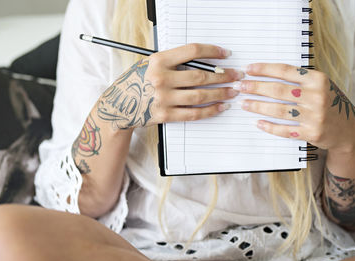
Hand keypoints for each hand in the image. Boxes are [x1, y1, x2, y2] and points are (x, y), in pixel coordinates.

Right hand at [96, 43, 243, 129]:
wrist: (118, 106)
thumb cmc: (135, 82)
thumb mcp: (150, 64)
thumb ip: (173, 62)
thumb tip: (205, 63)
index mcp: (158, 61)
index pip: (192, 51)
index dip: (212, 52)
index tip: (226, 54)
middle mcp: (161, 79)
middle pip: (200, 76)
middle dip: (223, 76)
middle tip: (236, 76)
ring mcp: (163, 99)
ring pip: (200, 96)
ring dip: (220, 94)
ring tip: (232, 92)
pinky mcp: (164, 115)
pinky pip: (193, 114)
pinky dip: (209, 111)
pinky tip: (220, 107)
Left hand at [234, 63, 354, 151]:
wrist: (347, 128)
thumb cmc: (327, 102)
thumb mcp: (319, 85)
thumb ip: (298, 79)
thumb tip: (265, 73)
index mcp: (317, 79)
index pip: (285, 71)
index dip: (264, 69)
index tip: (248, 69)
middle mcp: (317, 96)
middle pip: (278, 90)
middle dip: (255, 87)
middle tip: (239, 87)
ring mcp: (315, 115)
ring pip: (278, 110)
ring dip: (257, 106)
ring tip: (243, 104)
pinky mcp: (312, 132)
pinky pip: (285, 130)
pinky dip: (269, 127)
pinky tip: (257, 123)